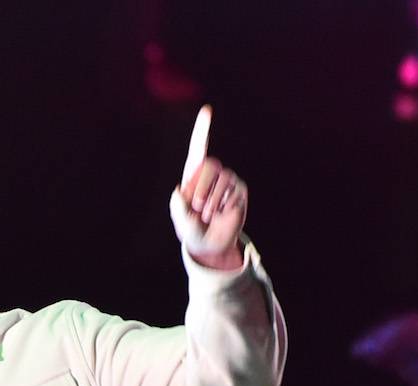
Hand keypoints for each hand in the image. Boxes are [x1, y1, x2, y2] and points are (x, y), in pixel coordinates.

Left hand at [169, 105, 246, 269]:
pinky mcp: (240, 191)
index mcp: (193, 174)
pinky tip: (222, 214)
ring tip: (208, 214)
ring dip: (213, 201)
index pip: (198, 147)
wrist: (211, 244)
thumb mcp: (181, 221)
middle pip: (210, 165)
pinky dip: (225, 206)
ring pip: (223, 178)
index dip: (202, 129)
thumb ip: (177, 207)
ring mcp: (228, 180)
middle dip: (202, 188)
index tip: (207, 110)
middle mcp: (212, 173)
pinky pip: (234, 191)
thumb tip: (179, 191)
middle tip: (198, 208)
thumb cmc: (192, 230)